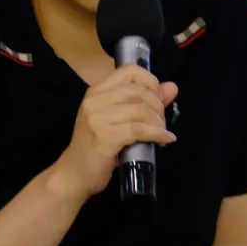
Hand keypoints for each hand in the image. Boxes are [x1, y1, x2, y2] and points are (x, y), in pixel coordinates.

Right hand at [54, 65, 177, 199]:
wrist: (74, 174)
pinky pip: (139, 130)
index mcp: (97, 91)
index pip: (130, 71)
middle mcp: (95, 100)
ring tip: (162, 134)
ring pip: (141, 111)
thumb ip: (144, 102)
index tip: (158, 99)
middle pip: (139, 91)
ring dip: (159, 123)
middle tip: (161, 123)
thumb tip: (172, 87)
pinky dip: (157, 134)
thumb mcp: (119, 120)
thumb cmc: (96, 147)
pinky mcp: (104, 137)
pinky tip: (165, 140)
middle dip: (158, 107)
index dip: (151, 82)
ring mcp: (97, 118)